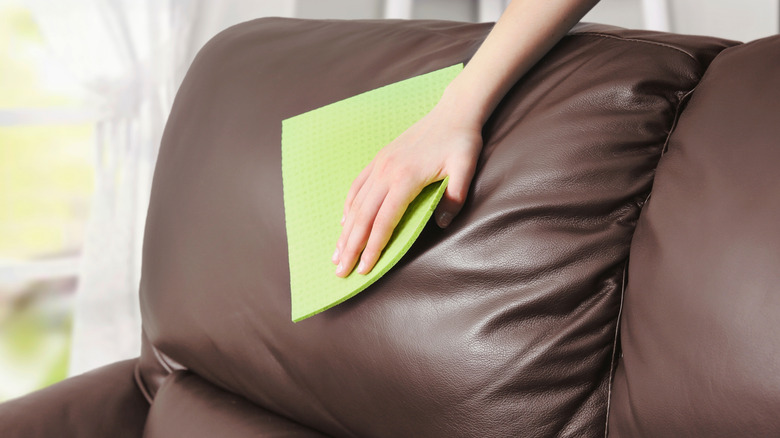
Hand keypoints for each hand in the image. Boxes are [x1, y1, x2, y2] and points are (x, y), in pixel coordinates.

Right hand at [332, 101, 482, 276]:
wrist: (453, 111)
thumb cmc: (461, 141)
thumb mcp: (466, 168)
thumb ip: (455, 197)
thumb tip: (442, 224)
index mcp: (406, 178)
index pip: (384, 221)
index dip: (372, 247)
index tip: (364, 269)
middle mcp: (386, 172)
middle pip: (363, 217)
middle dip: (350, 247)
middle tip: (340, 271)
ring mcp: (380, 165)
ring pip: (356, 203)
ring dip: (345, 231)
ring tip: (336, 254)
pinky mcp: (380, 159)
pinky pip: (357, 186)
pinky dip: (348, 207)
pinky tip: (344, 222)